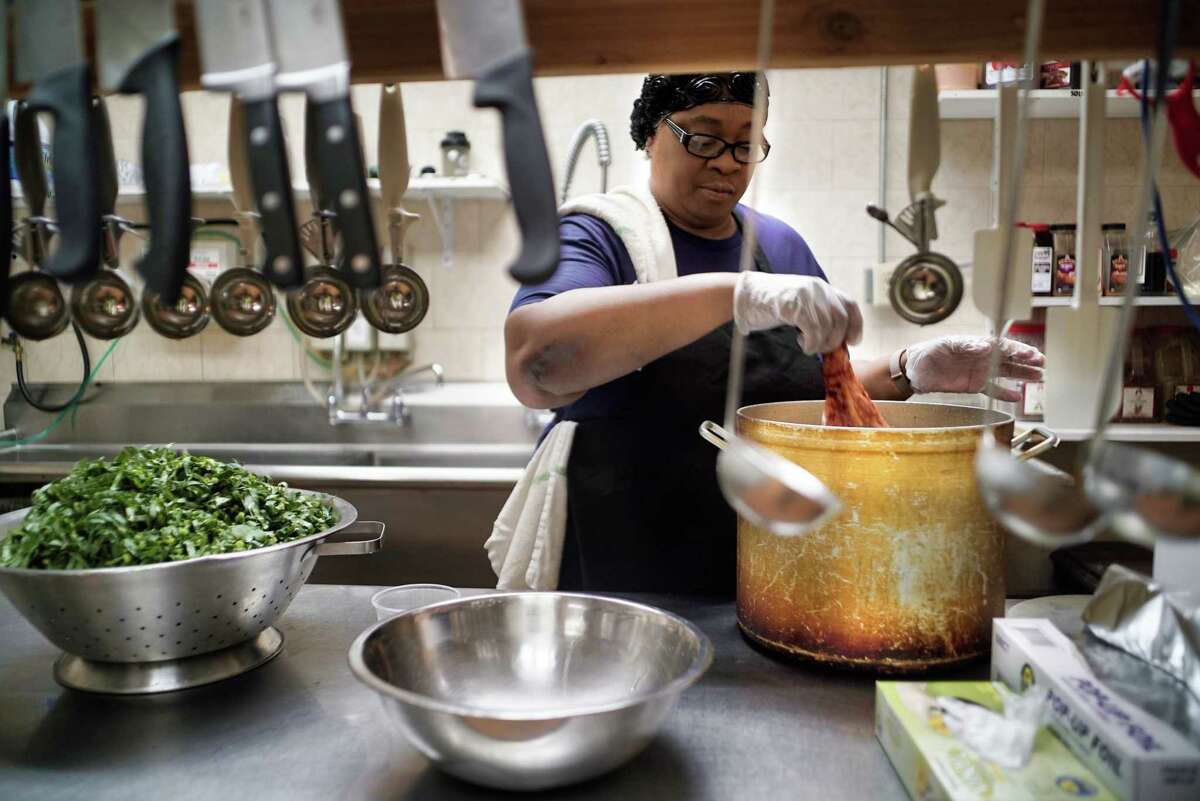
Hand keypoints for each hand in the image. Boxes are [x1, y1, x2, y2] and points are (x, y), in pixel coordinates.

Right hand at [733, 272, 862, 353]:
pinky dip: (810, 342)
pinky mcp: (794, 304)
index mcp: (821, 287)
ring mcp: (806, 295)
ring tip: (807, 347)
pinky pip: (813, 329)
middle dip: (836, 339)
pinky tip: (801, 343)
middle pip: (842, 318)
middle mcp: (818, 288)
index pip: (850, 304)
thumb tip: (837, 339)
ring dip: (820, 343)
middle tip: (823, 350)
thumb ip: (818, 314)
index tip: (852, 341)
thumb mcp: (800, 305)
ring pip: (828, 326)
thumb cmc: (771, 304)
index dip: (855, 325)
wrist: (745, 295)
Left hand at [904, 335, 1044, 400]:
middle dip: (1027, 361)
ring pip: (1006, 373)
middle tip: (1042, 364)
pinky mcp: (974, 385)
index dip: (1017, 349)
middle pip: (1009, 358)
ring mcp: (980, 371)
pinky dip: (1005, 393)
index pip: (1002, 345)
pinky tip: (1018, 396)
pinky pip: (993, 389)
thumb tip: (985, 345)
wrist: (914, 370)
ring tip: (1039, 378)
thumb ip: (965, 345)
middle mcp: (982, 357)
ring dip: (1023, 375)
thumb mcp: (945, 345)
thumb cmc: (928, 352)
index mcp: (977, 344)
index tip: (1030, 354)